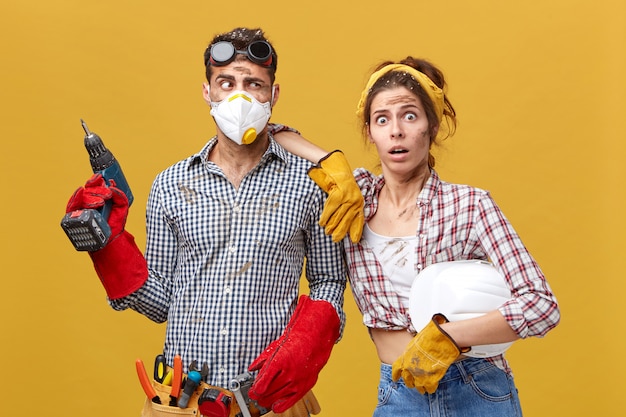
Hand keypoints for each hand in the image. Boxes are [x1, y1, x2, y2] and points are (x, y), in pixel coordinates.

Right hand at [66, 174, 146, 298]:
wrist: (113, 247)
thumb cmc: (116, 227)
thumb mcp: (121, 210)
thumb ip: (120, 197)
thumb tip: (113, 187)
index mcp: (96, 203)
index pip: (91, 189)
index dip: (94, 182)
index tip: (100, 179)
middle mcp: (85, 208)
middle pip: (84, 193)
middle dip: (94, 191)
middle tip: (105, 196)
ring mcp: (80, 215)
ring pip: (78, 200)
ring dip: (88, 198)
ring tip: (100, 202)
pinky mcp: (75, 223)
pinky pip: (71, 210)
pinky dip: (75, 202)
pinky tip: (82, 198)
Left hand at [248, 295, 339, 412]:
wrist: (315, 339)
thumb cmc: (296, 340)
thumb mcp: (275, 346)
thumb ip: (262, 359)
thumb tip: (252, 368)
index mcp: (279, 361)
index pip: (261, 384)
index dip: (254, 390)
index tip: (252, 390)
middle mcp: (289, 373)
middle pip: (267, 393)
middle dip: (258, 396)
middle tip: (254, 394)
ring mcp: (298, 381)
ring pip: (276, 399)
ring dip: (267, 400)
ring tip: (263, 398)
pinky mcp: (305, 386)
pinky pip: (290, 402)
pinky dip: (280, 406)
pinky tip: (275, 404)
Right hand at [307, 151, 363, 242]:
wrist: (334, 164)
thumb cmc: (339, 179)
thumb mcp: (347, 192)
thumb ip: (348, 204)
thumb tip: (344, 219)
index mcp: (359, 200)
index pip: (358, 218)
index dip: (356, 230)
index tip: (355, 240)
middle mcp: (355, 199)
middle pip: (347, 220)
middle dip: (341, 231)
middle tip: (336, 239)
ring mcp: (347, 197)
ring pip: (338, 216)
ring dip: (332, 226)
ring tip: (327, 233)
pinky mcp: (339, 194)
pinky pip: (331, 209)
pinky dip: (325, 216)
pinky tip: (322, 223)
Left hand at [392, 314, 463, 393]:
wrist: (437, 342)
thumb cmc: (427, 339)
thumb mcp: (414, 344)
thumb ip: (411, 354)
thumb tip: (413, 356)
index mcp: (403, 359)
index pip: (396, 370)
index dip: (396, 375)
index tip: (395, 379)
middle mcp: (409, 369)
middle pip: (407, 380)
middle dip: (410, 382)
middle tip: (413, 383)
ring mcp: (418, 376)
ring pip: (418, 387)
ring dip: (420, 388)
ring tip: (423, 388)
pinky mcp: (430, 381)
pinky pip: (429, 389)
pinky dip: (430, 389)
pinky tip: (432, 388)